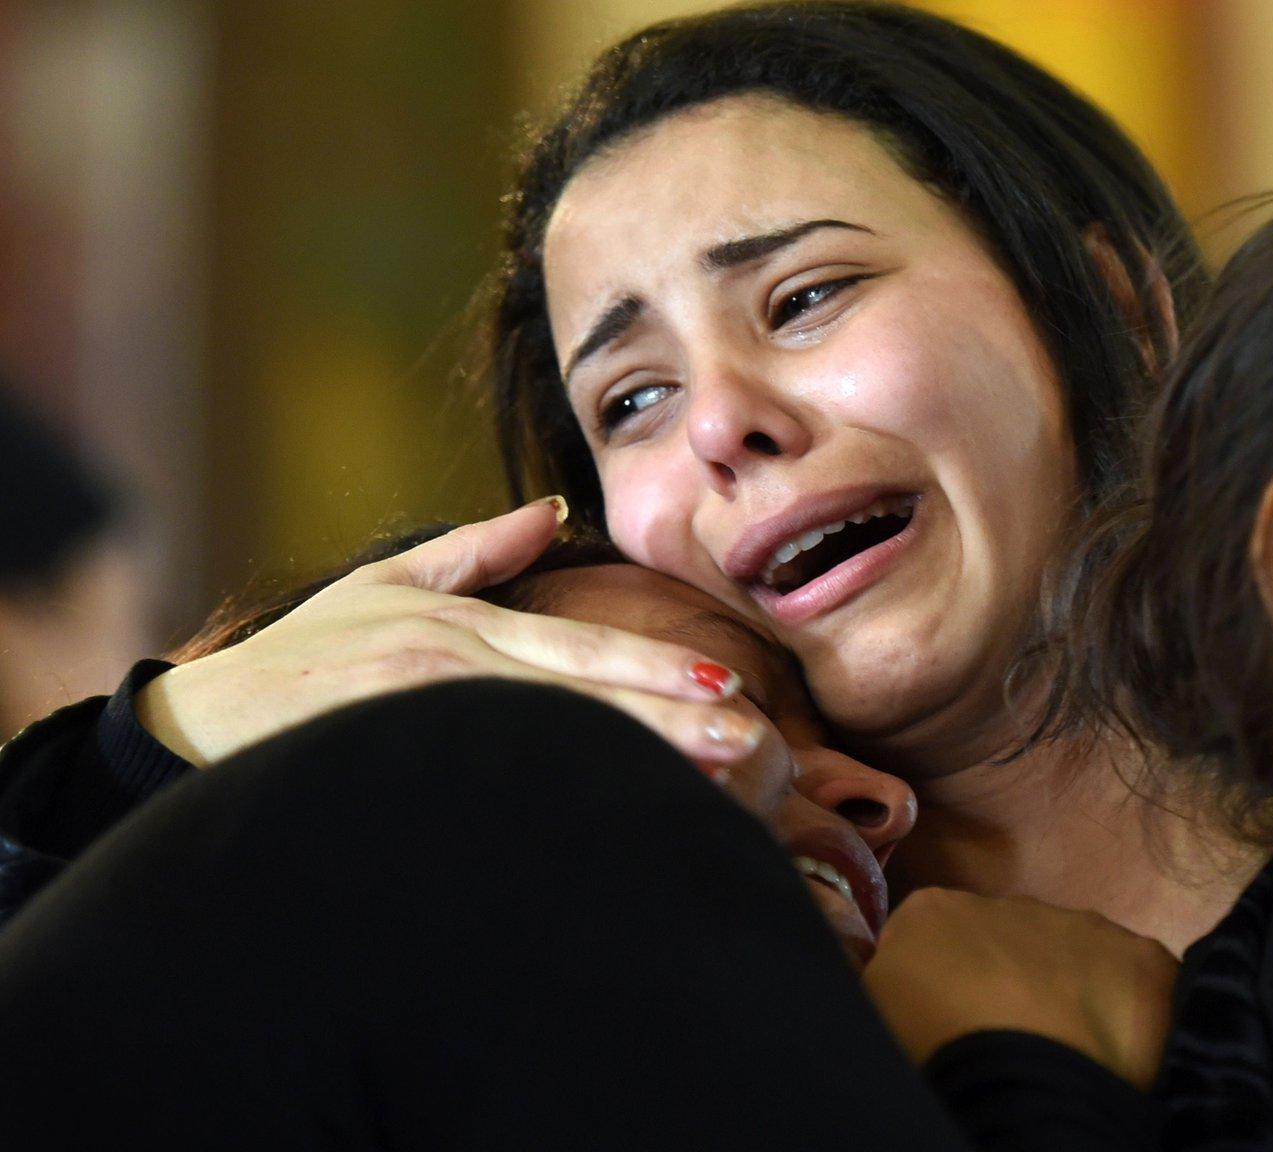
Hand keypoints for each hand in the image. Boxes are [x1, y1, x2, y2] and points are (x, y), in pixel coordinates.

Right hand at [136, 499, 766, 774]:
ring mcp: (427, 731)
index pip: (581, 653)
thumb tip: (548, 510)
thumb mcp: (386, 584)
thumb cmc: (304, 658)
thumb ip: (475, 551)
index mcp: (460, 631)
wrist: (198, 731)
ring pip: (550, 750)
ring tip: (709, 787)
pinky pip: (493, 796)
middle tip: (748, 743)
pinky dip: (557, 810)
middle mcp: (452, 676)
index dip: (657, 671)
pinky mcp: (399, 777)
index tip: (728, 686)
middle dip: (670, 724)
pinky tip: (614, 826)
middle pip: (582, 704)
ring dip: (633, 769)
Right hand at [860, 889, 1180, 1087]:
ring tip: (1061, 1058)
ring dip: (1067, 995)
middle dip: (1005, 984)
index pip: (926, 942)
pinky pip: (1136, 983)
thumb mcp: (867, 1013)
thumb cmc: (931, 1053)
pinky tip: (1116, 1057)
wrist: (1030, 1079)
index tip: (943, 1033)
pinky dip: (1128, 1015)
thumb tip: (865, 964)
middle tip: (1004, 1047)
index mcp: (931, 914)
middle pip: (1001, 945)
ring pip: (1073, 958)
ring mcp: (1083, 925)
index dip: (934, 991)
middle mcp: (1010, 902)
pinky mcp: (1146, 958)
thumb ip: (864, 978)